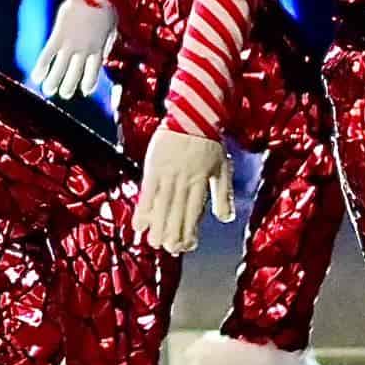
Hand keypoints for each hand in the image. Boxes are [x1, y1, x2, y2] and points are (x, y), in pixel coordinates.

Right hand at [32, 0, 119, 101]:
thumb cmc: (105, 6)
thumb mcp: (112, 27)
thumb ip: (106, 42)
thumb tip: (103, 53)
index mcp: (99, 48)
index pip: (94, 71)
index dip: (89, 82)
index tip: (85, 91)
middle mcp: (85, 50)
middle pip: (76, 72)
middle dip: (69, 85)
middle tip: (64, 94)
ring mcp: (71, 44)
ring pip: (61, 68)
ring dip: (54, 81)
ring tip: (48, 91)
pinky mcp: (58, 36)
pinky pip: (48, 54)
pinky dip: (42, 66)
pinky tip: (36, 76)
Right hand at [136, 128, 228, 256]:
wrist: (192, 115)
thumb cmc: (209, 142)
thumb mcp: (223, 168)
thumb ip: (222, 194)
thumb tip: (225, 218)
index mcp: (201, 182)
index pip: (194, 212)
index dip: (189, 230)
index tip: (186, 246)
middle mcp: (184, 181)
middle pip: (177, 212)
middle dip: (172, 232)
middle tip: (168, 249)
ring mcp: (167, 174)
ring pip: (162, 205)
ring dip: (157, 225)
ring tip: (153, 243)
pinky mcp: (153, 166)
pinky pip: (147, 191)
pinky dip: (143, 208)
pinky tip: (139, 223)